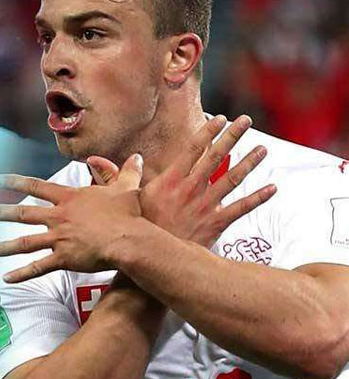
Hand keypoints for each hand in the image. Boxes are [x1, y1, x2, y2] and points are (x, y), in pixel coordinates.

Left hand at [0, 154, 144, 281]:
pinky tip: (6, 279)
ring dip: (4, 246)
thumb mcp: (126, 188)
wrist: (129, 239)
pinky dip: (21, 274)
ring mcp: (59, 238)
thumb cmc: (128, 214)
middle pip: (23, 213)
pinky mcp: (64, 259)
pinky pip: (38, 268)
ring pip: (24, 242)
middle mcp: (59, 217)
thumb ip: (126, 172)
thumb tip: (137, 156)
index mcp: (69, 198)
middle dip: (0, 212)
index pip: (36, 186)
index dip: (15, 182)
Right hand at [87, 115, 276, 246]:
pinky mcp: (215, 224)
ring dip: (249, 162)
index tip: (220, 118)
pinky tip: (272, 188)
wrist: (148, 259)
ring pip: (232, 179)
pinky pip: (240, 209)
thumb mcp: (123, 200)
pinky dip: (257, 199)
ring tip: (263, 148)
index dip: (208, 132)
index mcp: (169, 180)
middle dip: (233, 136)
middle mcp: (189, 189)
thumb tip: (105, 159)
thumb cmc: (134, 230)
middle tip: (246, 121)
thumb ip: (117, 177)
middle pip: (216, 157)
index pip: (192, 149)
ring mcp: (204, 206)